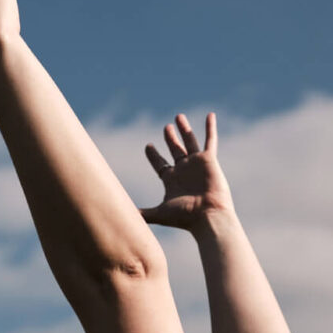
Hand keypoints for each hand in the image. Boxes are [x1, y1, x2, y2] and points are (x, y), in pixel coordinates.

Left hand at [140, 112, 234, 231]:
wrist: (208, 216)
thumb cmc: (185, 217)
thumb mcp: (159, 214)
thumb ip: (143, 214)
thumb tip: (121, 217)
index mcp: (171, 180)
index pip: (160, 164)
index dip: (153, 155)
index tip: (148, 146)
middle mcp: (184, 170)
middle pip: (175, 150)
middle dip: (170, 139)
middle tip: (166, 127)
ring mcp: (196, 164)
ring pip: (189, 142)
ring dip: (184, 129)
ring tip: (178, 117)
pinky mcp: (209, 160)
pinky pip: (210, 140)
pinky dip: (210, 127)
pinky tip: (210, 115)